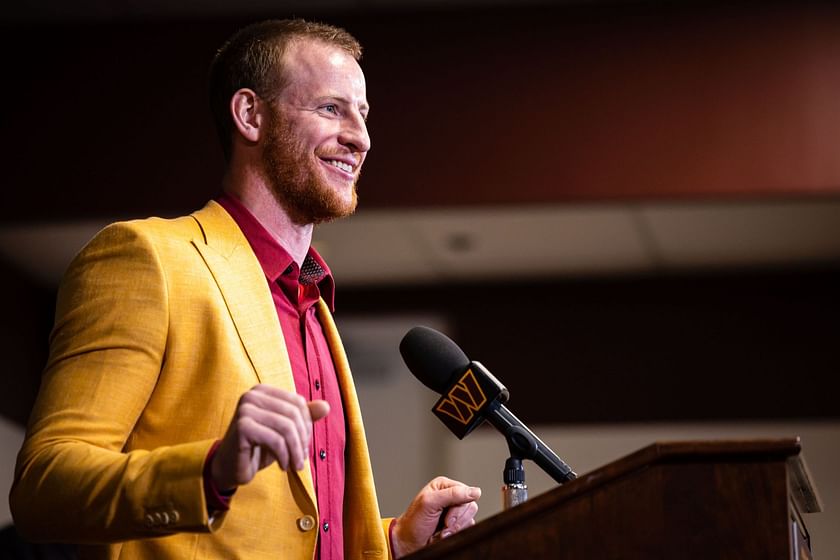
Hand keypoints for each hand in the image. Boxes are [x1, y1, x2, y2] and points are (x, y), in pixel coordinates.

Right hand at [210, 384, 329, 491]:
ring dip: (295, 451)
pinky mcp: (242, 426)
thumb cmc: (259, 447)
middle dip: (302, 439)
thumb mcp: (285, 431)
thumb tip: (326, 406)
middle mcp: (252, 395)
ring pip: (287, 428)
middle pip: (294, 414)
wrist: (230, 468)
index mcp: (263, 391)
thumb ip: (304, 417)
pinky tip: (282, 466)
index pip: (298, 402)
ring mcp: (245, 409)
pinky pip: (276, 440)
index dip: (307, 425)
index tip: (304, 444)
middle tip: (301, 458)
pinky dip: (284, 456)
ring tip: (294, 465)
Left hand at [391, 477, 480, 557]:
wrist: (409, 543)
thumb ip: (452, 494)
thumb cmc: (414, 523)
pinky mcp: (456, 524)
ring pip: (470, 517)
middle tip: (443, 525)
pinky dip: (456, 534)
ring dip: (455, 528)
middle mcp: (450, 496)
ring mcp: (454, 511)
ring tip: (441, 531)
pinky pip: (468, 527)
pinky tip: (444, 534)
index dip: (458, 508)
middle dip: (456, 520)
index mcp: (443, 486)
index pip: (465, 492)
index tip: (446, 518)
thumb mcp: (430, 503)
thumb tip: (475, 491)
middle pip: (470, 506)